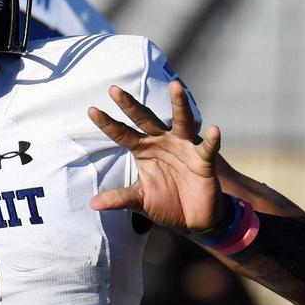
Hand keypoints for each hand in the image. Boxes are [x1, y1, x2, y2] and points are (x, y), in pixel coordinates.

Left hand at [87, 81, 222, 230]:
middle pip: (145, 119)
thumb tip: (92, 203)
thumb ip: (120, 198)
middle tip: (114, 90)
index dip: (107, 123)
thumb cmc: (166, 202)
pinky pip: (207, 148)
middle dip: (130, 106)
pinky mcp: (203, 160)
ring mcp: (183, 147)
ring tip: (175, 86)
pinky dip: (211, 140)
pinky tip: (214, 129)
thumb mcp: (140, 200)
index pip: (122, 134)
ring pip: (182, 121)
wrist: (192, 218)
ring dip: (179, 104)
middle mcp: (162, 142)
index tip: (90, 110)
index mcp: (143, 150)